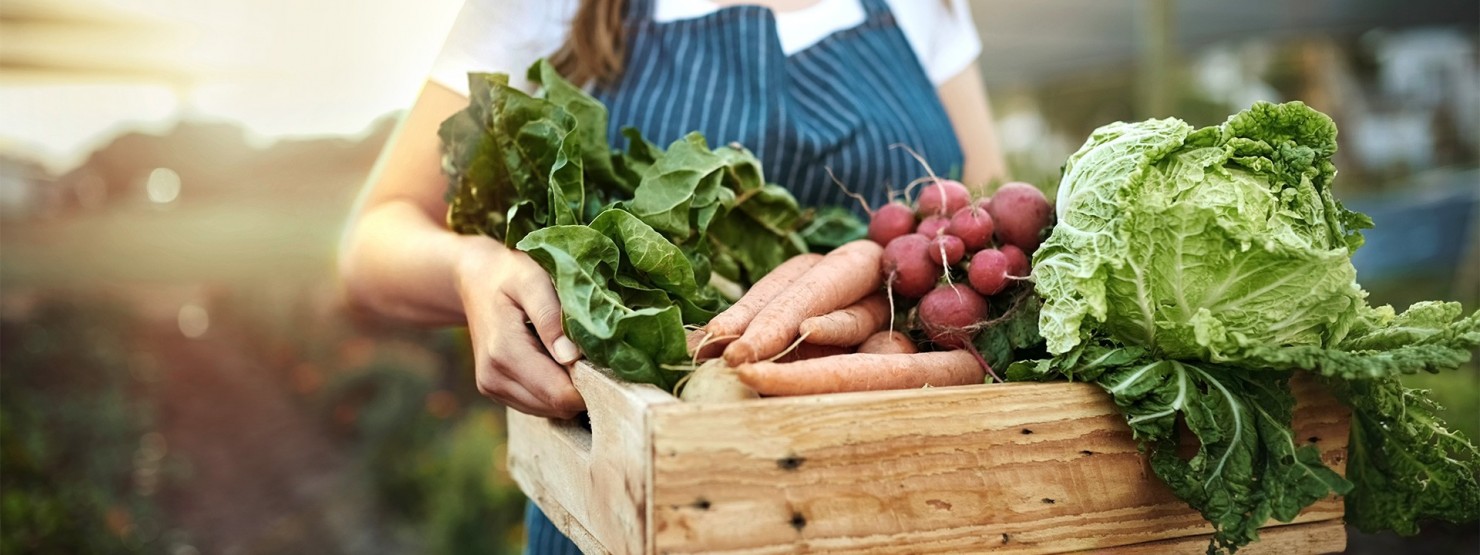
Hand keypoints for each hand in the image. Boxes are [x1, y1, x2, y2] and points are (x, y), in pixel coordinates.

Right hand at [456, 238, 585, 417]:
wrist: (475, 280)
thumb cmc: (510, 274)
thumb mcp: (532, 281)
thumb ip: (551, 317)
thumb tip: (572, 357)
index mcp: (504, 352)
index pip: (558, 394)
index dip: (590, 384)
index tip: (606, 360)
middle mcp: (494, 378)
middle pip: (556, 406)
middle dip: (582, 387)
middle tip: (595, 354)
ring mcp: (492, 388)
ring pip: (549, 410)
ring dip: (567, 388)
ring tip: (571, 352)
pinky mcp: (496, 391)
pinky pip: (537, 404)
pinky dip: (553, 389)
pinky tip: (554, 360)